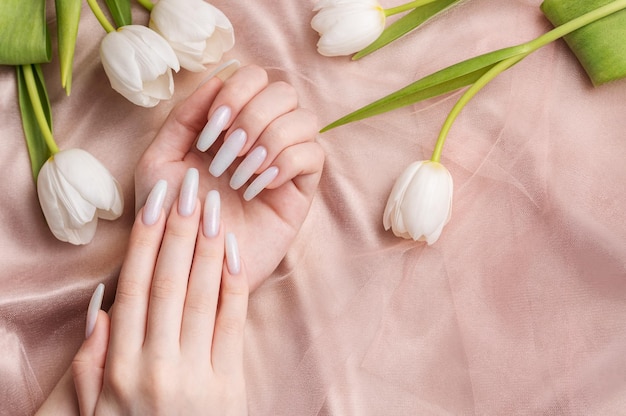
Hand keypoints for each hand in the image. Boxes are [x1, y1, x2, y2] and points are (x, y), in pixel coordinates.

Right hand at [71, 174, 247, 414]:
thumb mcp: (92, 413)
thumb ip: (90, 366)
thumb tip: (100, 309)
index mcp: (119, 368)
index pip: (133, 289)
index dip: (145, 241)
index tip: (155, 204)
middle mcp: (155, 365)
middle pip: (168, 282)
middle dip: (179, 229)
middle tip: (188, 185)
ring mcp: (195, 375)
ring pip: (201, 295)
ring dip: (207, 245)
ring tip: (213, 205)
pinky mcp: (229, 385)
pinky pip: (232, 324)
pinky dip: (233, 284)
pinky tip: (234, 251)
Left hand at [135, 64, 323, 290]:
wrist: (185, 265)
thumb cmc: (168, 218)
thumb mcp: (159, 161)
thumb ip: (183, 117)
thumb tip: (220, 76)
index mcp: (229, 125)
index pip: (254, 77)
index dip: (236, 91)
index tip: (211, 126)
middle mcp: (260, 137)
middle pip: (284, 91)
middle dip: (254, 114)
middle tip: (227, 151)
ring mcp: (283, 163)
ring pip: (305, 119)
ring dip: (271, 139)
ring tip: (241, 174)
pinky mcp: (299, 191)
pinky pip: (314, 156)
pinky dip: (288, 162)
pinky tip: (260, 185)